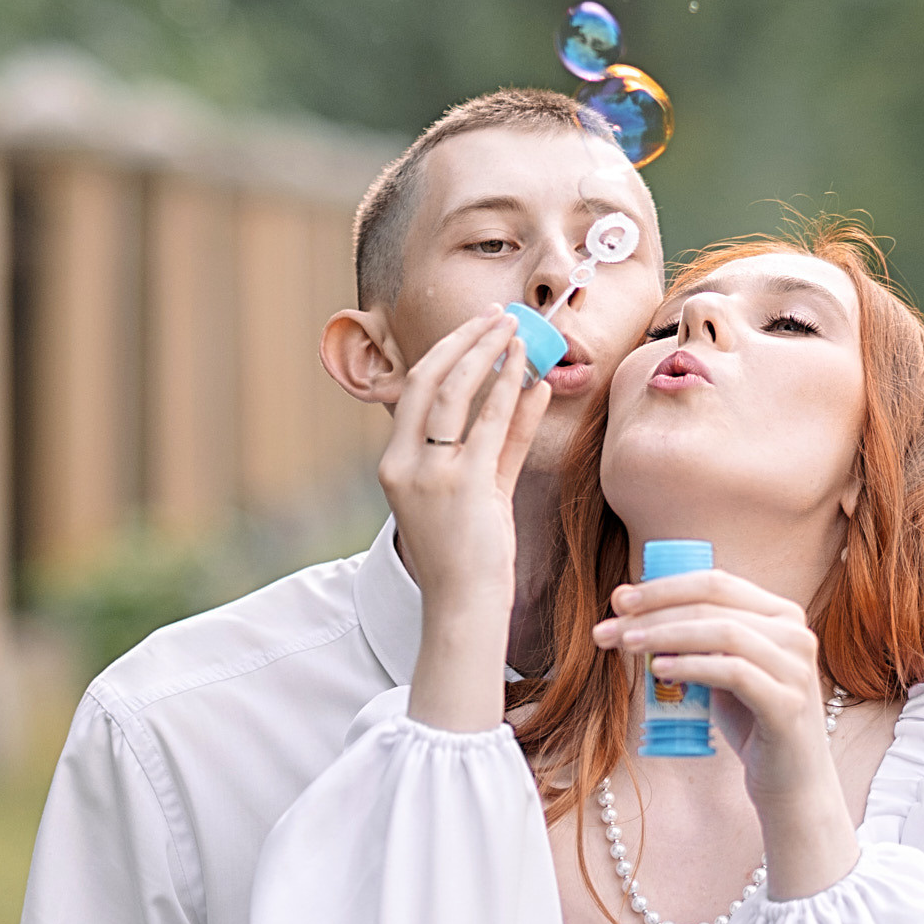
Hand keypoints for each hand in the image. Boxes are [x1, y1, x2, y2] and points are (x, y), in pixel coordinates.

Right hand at [383, 311, 549, 731]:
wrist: (464, 606)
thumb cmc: (471, 551)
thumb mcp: (480, 488)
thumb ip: (501, 438)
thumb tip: (529, 386)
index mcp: (395, 463)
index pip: (417, 390)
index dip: (449, 351)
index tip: (478, 327)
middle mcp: (404, 464)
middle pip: (430, 381)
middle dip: (466, 341)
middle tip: (499, 317)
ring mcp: (431, 475)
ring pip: (456, 394)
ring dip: (488, 355)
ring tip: (517, 331)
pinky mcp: (464, 486)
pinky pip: (487, 425)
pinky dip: (508, 391)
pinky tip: (528, 372)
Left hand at [596, 569, 857, 898]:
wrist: (794, 784)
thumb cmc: (752, 723)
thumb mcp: (721, 672)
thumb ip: (690, 640)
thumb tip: (627, 608)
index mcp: (781, 614)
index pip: (715, 583)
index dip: (664, 586)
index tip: (619, 600)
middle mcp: (795, 633)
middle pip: (712, 604)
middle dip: (654, 611)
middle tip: (608, 629)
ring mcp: (796, 668)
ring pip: (722, 632)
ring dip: (666, 634)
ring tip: (626, 645)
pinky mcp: (788, 704)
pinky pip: (733, 672)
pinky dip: (693, 665)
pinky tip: (660, 669)